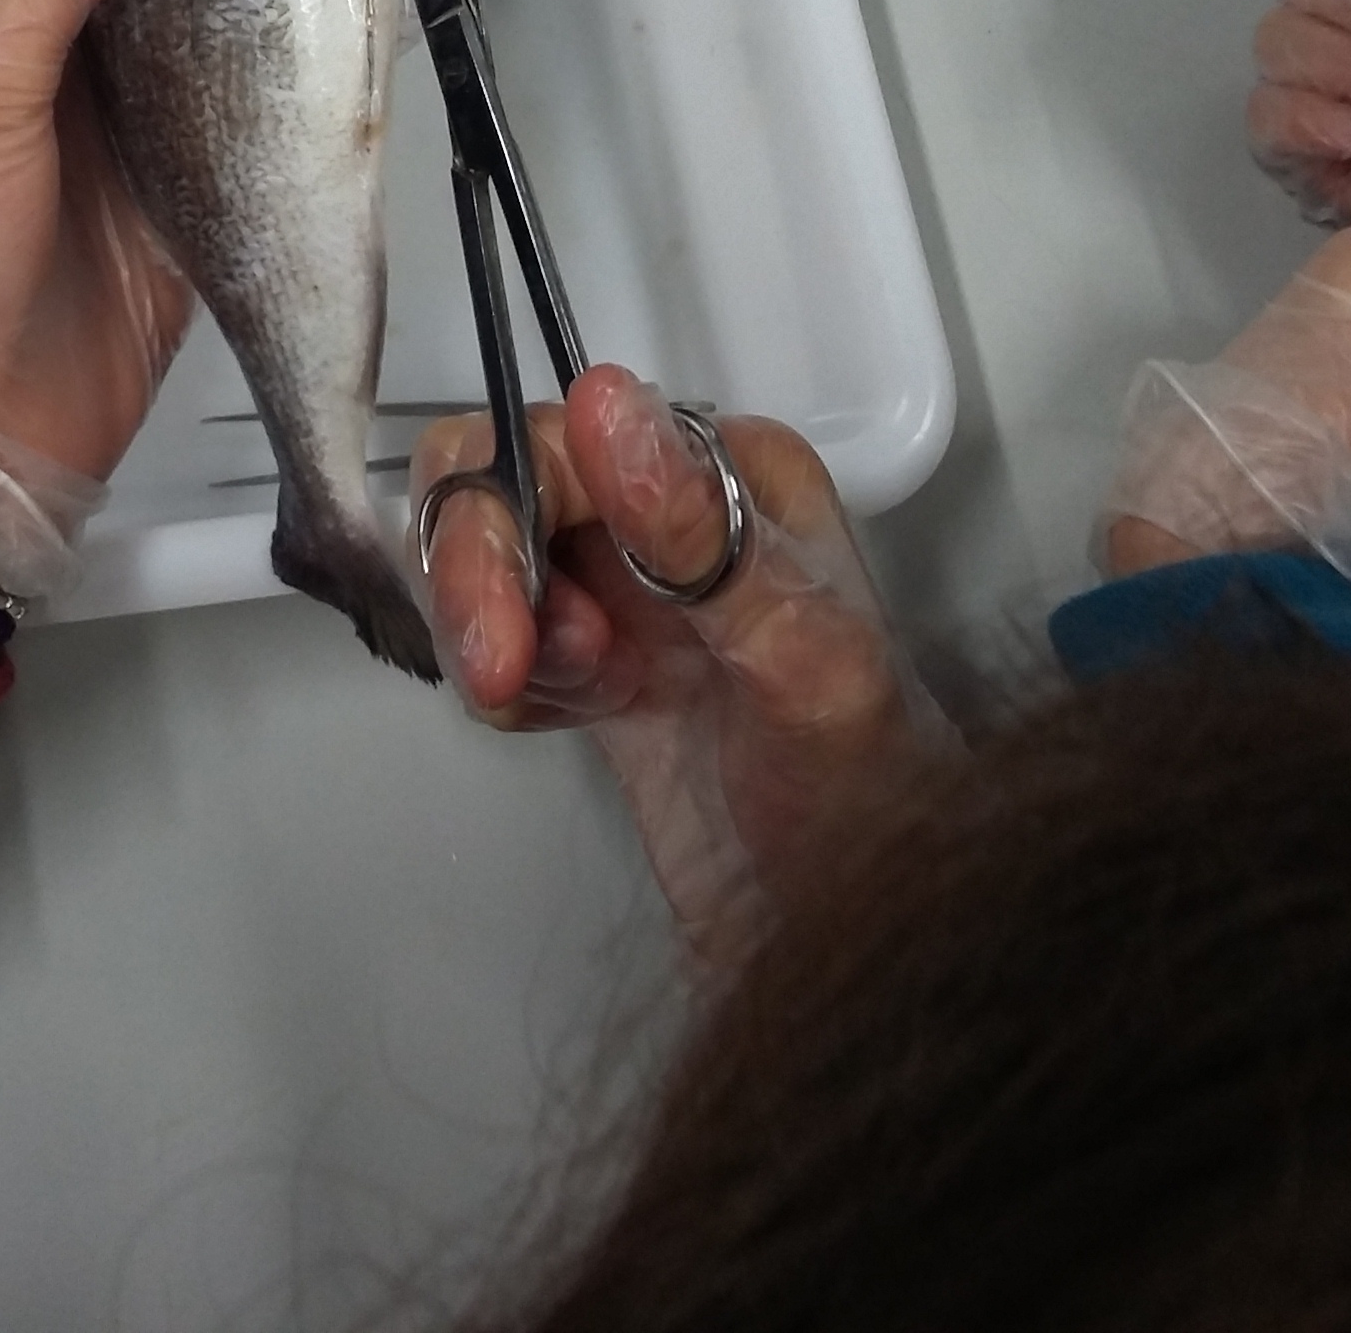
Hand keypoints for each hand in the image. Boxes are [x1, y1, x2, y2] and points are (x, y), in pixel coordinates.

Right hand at [420, 368, 913, 959]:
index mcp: (732, 472)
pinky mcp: (591, 664)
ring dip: (493, 630)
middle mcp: (671, 511)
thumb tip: (606, 404)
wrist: (858, 946)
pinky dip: (504, 686)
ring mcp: (624, 589)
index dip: (514, 512)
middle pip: (501, 482)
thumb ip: (701, 534)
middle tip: (502, 669)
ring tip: (580, 697)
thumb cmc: (871, 803)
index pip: (568, 436)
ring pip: (478, 555)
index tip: (527, 626)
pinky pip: (489, 639)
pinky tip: (565, 724)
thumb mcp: (802, 659)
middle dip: (482, 575)